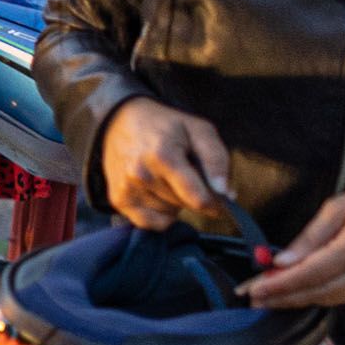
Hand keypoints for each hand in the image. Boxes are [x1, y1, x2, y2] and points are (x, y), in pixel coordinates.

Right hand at [97, 99, 234, 231]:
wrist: (120, 121)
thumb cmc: (166, 126)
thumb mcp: (198, 129)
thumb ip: (217, 159)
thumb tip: (225, 193)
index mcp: (163, 156)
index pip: (197, 198)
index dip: (214, 202)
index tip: (219, 197)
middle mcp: (141, 175)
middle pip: (185, 205)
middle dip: (193, 194)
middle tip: (186, 172)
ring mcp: (127, 189)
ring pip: (170, 214)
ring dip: (175, 201)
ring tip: (167, 177)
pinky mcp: (119, 200)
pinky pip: (153, 223)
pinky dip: (161, 213)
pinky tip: (157, 192)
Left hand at [244, 181, 344, 307]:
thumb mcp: (342, 205)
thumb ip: (311, 236)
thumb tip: (283, 260)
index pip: (306, 275)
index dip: (277, 286)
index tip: (252, 290)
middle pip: (314, 294)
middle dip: (281, 298)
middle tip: (252, 298)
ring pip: (328, 300)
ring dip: (298, 300)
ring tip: (270, 296)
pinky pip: (344, 297)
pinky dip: (319, 296)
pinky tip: (302, 291)